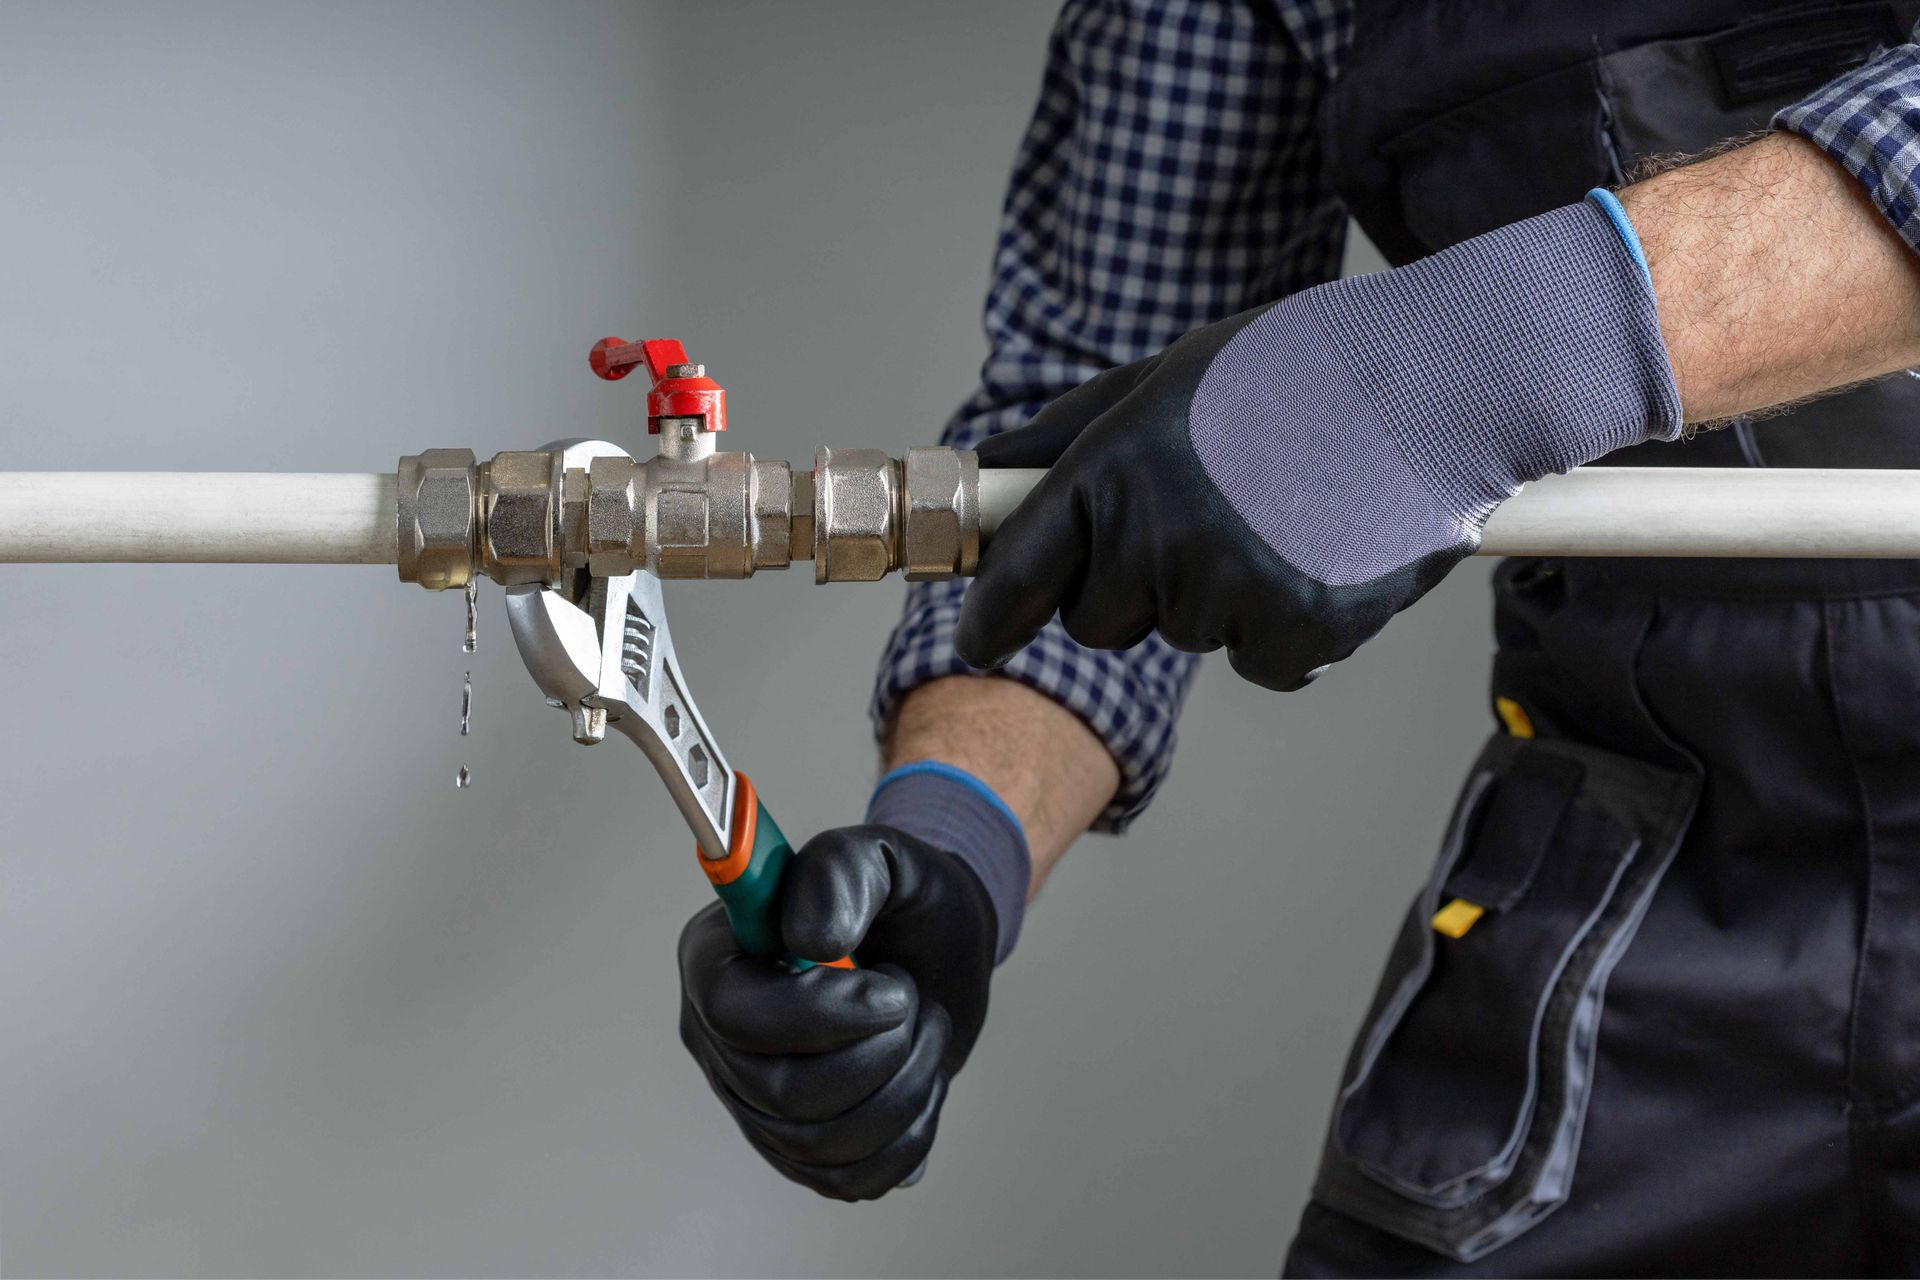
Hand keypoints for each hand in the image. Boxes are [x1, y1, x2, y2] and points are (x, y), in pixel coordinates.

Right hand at [678, 822, 1000, 1200]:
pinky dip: (907, 1137)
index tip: (893, 992)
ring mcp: (754, 1101)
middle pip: (780, 1094)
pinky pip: (849, 1179)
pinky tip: (920, 1082)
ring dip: (904, 1089)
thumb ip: (839, 873)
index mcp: (717, 959)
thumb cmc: (900, 898)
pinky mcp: (800, 1146)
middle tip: (917, 1000)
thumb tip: (809, 940)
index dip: (818, 1016)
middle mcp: (720, 1038)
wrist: (938, 945)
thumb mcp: (883, 856)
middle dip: (878, 1054)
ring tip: (927, 1029)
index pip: (732, 1015)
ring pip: (818, 1144)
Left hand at [954, 196, 1681, 690]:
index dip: (993, 617)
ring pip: (1188, 637)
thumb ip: (1072, 433)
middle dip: (1135, 590)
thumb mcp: (1168, 377)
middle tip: (1207, 523)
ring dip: (1225, 598)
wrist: (1438, 383)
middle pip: (1100, 622)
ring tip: (1287, 517)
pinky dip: (1289, 632)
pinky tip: (1325, 559)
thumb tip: (989, 470)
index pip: (1024, 569)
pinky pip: (1262, 664)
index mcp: (1115, 465)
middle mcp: (1159, 533)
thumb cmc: (1298, 370)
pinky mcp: (1298, 630)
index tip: (978, 644)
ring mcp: (1229, 587)